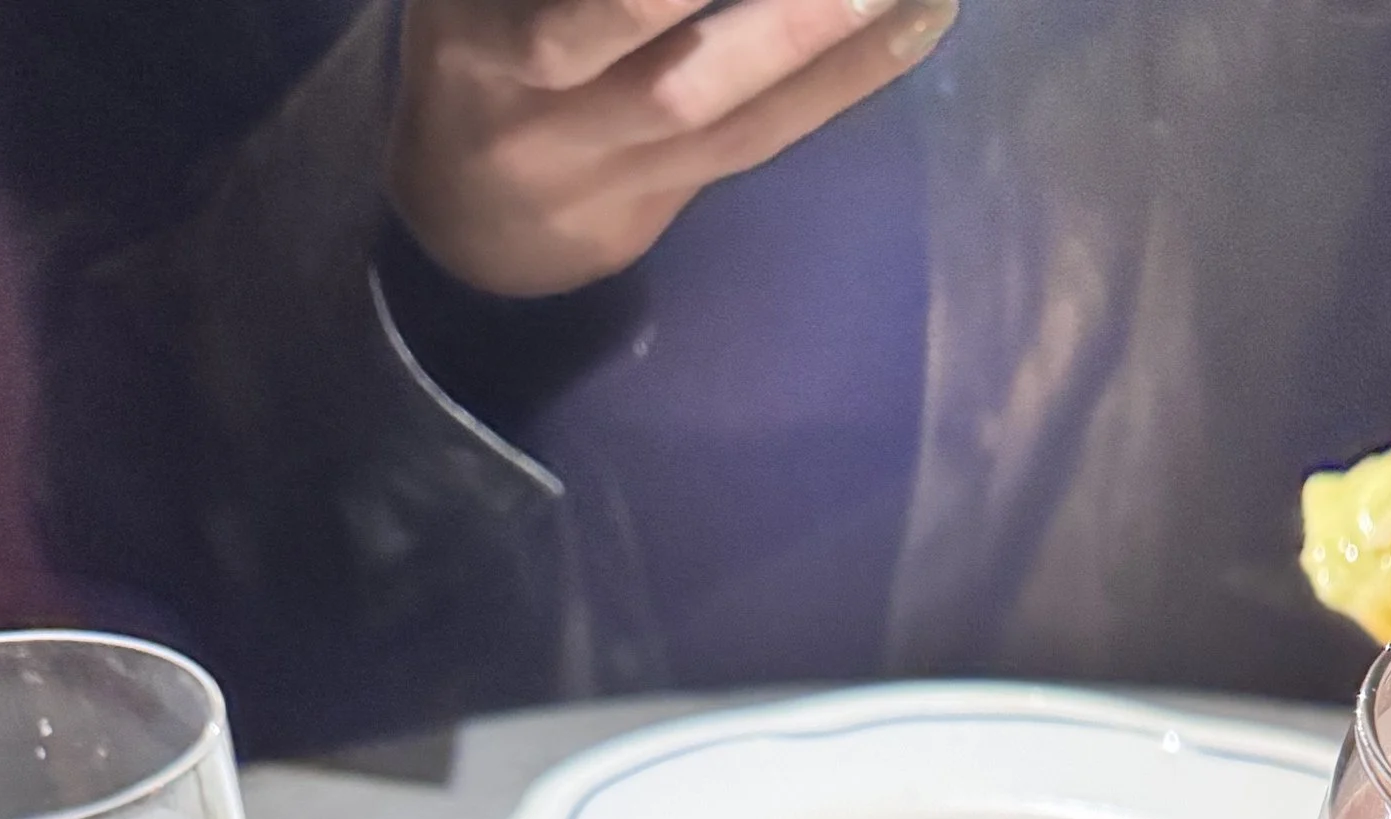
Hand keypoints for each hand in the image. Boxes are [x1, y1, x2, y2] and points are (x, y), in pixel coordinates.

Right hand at [389, 0, 954, 298]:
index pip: (587, 21)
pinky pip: (769, 139)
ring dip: (836, 46)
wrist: (467, 225)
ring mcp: (621, 173)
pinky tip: (923, 18)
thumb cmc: (473, 51)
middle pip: (673, 79)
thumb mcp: (467, 0)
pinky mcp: (675, 197)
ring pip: (737, 117)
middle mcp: (554, 125)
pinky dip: (848, 78)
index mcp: (486, 56)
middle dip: (777, 19)